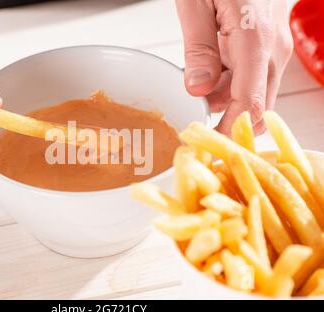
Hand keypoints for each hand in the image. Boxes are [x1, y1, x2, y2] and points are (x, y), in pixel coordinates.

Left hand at [176, 0, 293, 134]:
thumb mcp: (197, 2)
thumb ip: (199, 47)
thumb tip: (198, 89)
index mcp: (255, 41)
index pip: (249, 104)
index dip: (229, 131)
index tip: (207, 146)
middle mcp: (272, 49)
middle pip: (254, 105)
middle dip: (223, 116)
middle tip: (191, 113)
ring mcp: (272, 46)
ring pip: (250, 91)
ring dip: (221, 96)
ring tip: (192, 79)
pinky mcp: (267, 43)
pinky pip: (250, 75)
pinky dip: (227, 81)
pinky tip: (205, 67)